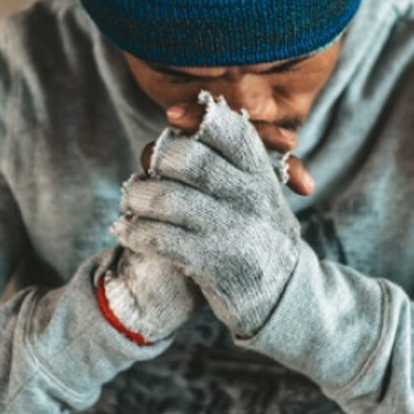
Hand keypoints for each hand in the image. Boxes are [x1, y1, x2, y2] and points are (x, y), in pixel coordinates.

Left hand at [114, 92, 307, 337]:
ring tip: (130, 200)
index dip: (198, 117)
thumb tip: (179, 118)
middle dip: (158, 160)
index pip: (232, 130)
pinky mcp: (212, 263)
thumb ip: (232, 159)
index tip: (171, 117)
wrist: (286, 296)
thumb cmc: (260, 234)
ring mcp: (231, 231)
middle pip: (191, 160)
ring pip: (168, 198)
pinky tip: (126, 230)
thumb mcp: (262, 193)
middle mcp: (251, 198)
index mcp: (262, 175)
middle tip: (147, 168)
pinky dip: (135, 231)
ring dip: (138, 196)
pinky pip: (160, 238)